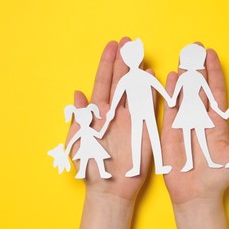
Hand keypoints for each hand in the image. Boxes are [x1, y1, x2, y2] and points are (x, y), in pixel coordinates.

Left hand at [66, 37, 154, 200]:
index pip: (103, 82)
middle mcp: (115, 111)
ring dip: (138, 71)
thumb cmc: (92, 167)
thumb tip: (77, 94)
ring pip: (135, 89)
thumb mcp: (79, 142)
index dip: (108, 64)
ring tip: (140, 53)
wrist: (111, 187)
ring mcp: (131, 117)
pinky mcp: (145, 127)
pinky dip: (151, 91)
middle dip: (124, 61)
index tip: (112, 46)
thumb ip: (79, 117)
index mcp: (98, 112)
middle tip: (129, 41)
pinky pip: (149, 105)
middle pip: (120, 80)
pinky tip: (152, 77)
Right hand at [161, 45, 228, 228]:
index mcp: (218, 122)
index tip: (211, 55)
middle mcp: (201, 119)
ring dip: (184, 76)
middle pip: (199, 88)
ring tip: (183, 58)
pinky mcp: (170, 131)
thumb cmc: (219, 177)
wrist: (197, 195)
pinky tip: (172, 79)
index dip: (214, 73)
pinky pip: (170, 109)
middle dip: (197, 68)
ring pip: (184, 94)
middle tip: (193, 48)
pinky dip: (171, 93)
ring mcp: (185, 124)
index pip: (216, 91)